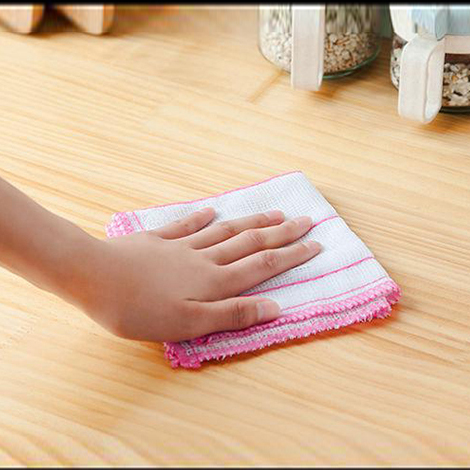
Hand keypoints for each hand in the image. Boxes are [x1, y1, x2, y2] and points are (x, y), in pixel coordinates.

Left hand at [84, 208, 320, 341]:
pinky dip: (202, 217)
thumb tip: (275, 307)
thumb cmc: (140, 309)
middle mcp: (204, 258)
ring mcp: (181, 245)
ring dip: (252, 221)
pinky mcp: (157, 239)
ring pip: (225, 230)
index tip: (315, 243)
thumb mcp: (189, 323)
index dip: (291, 254)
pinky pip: (186, 225)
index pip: (263, 264)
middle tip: (306, 220)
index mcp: (214, 281)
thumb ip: (232, 315)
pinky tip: (212, 210)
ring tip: (274, 212)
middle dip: (281, 232)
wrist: (94, 278)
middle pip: (250, 241)